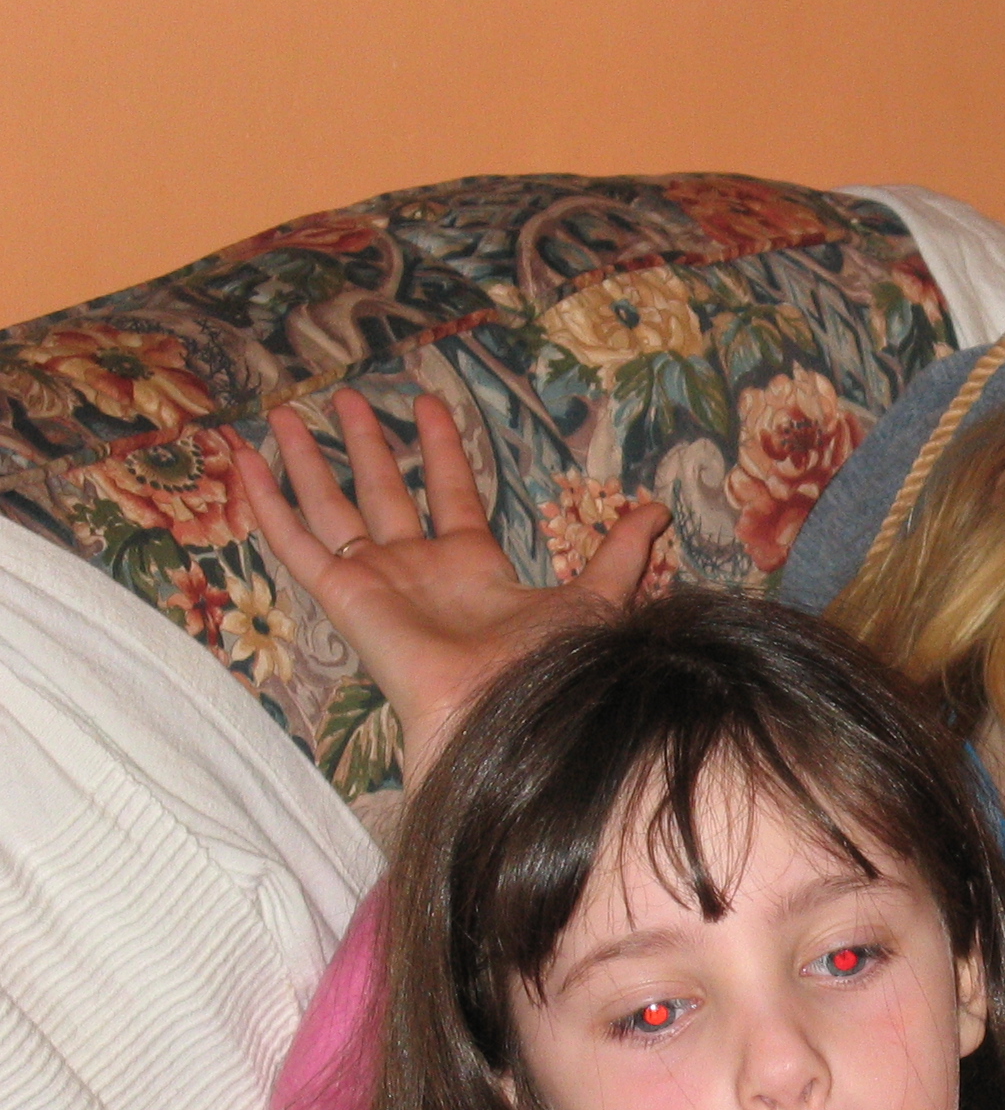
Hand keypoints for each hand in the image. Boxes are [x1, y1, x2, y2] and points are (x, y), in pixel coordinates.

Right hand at [230, 390, 669, 790]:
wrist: (509, 712)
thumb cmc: (551, 667)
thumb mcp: (596, 596)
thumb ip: (621, 553)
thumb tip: (656, 509)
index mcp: (471, 570)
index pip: (450, 494)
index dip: (440, 450)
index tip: (428, 404)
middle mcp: (418, 572)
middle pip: (383, 494)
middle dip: (366, 446)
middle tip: (346, 398)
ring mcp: (376, 582)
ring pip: (332, 508)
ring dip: (309, 461)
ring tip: (283, 413)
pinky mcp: (343, 596)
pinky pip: (297, 542)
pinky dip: (266, 502)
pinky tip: (242, 460)